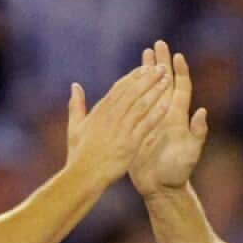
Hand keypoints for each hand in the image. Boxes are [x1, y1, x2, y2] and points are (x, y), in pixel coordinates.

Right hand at [66, 63, 171, 186]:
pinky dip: (157, 112)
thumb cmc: (78, 154)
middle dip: (148, 78)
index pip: (119, 88)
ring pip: (141, 104)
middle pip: (132, 91)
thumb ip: (76, 105)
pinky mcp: (130, 143)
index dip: (133, 77)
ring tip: (167, 79)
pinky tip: (168, 103)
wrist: (83, 176)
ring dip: (155, 90)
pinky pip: (147, 124)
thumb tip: (75, 86)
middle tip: (161, 67)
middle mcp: (111, 116)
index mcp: (99, 111)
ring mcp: (121, 129)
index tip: (144, 67)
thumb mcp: (74, 126)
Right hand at [129, 40, 208, 194]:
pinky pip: (137, 105)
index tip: (177, 55)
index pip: (180, 88)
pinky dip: (134, 92)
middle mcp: (166, 115)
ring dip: (146, 73)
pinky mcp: (141, 128)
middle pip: (164, 83)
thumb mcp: (190, 153)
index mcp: (177, 117)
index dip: (179, 71)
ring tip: (143, 55)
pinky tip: (128, 82)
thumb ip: (197, 133)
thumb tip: (203, 111)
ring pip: (149, 90)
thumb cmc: (178, 171)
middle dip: (161, 63)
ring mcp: (153, 121)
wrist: (161, 187)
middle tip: (157, 44)